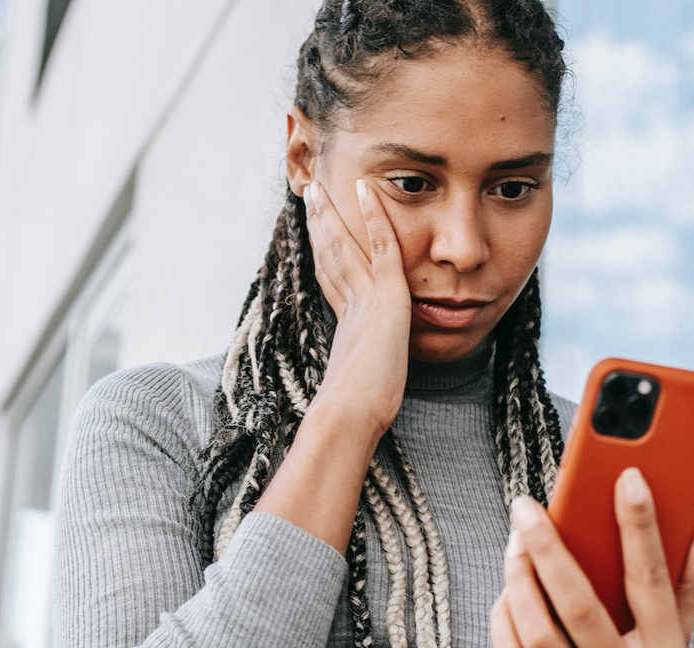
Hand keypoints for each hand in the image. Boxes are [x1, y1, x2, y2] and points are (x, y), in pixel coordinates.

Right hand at [304, 179, 411, 437]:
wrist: (351, 414)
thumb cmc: (357, 414)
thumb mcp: (365, 390)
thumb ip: (363, 381)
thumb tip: (356, 400)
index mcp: (345, 325)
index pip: (333, 279)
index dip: (323, 253)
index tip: (317, 234)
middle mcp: (349, 306)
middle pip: (329, 256)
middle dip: (320, 225)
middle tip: (309, 196)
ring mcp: (364, 298)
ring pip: (344, 246)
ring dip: (331, 214)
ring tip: (319, 187)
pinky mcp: (384, 296)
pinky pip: (381, 246)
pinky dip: (374, 216)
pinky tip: (367, 190)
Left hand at [490, 467, 693, 647]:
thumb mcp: (676, 635)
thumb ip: (686, 578)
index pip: (652, 582)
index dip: (640, 527)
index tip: (626, 478)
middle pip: (579, 605)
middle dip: (548, 548)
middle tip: (525, 507)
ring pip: (537, 631)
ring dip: (518, 579)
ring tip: (515, 542)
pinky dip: (503, 614)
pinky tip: (508, 589)